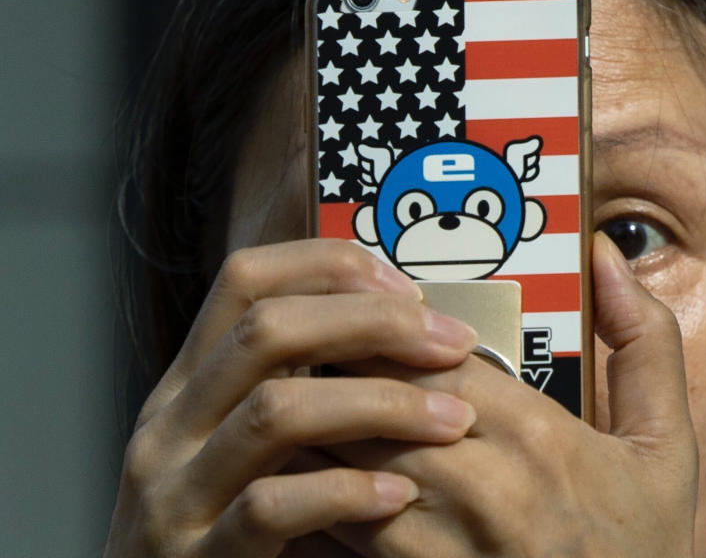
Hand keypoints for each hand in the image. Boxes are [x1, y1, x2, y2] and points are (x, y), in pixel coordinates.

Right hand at [103, 239, 478, 557]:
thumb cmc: (219, 524)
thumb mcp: (243, 440)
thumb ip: (296, 386)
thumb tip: (398, 332)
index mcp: (189, 382)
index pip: (247, 279)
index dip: (331, 267)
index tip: (408, 292)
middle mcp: (170, 424)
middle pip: (268, 330)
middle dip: (373, 323)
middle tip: (449, 343)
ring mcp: (174, 492)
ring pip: (275, 412)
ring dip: (380, 405)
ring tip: (449, 420)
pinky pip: (270, 507)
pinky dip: (346, 492)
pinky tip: (398, 494)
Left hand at [322, 233, 698, 556]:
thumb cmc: (641, 546)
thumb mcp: (666, 447)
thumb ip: (646, 345)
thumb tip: (606, 255)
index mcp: (538, 437)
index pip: (430, 359)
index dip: (383, 332)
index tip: (360, 317)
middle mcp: (484, 488)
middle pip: (375, 406)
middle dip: (336, 374)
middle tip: (307, 350)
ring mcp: (443, 547)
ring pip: (344, 467)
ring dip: (315, 434)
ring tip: (293, 406)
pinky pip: (340, 537)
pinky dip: (314, 503)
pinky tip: (306, 481)